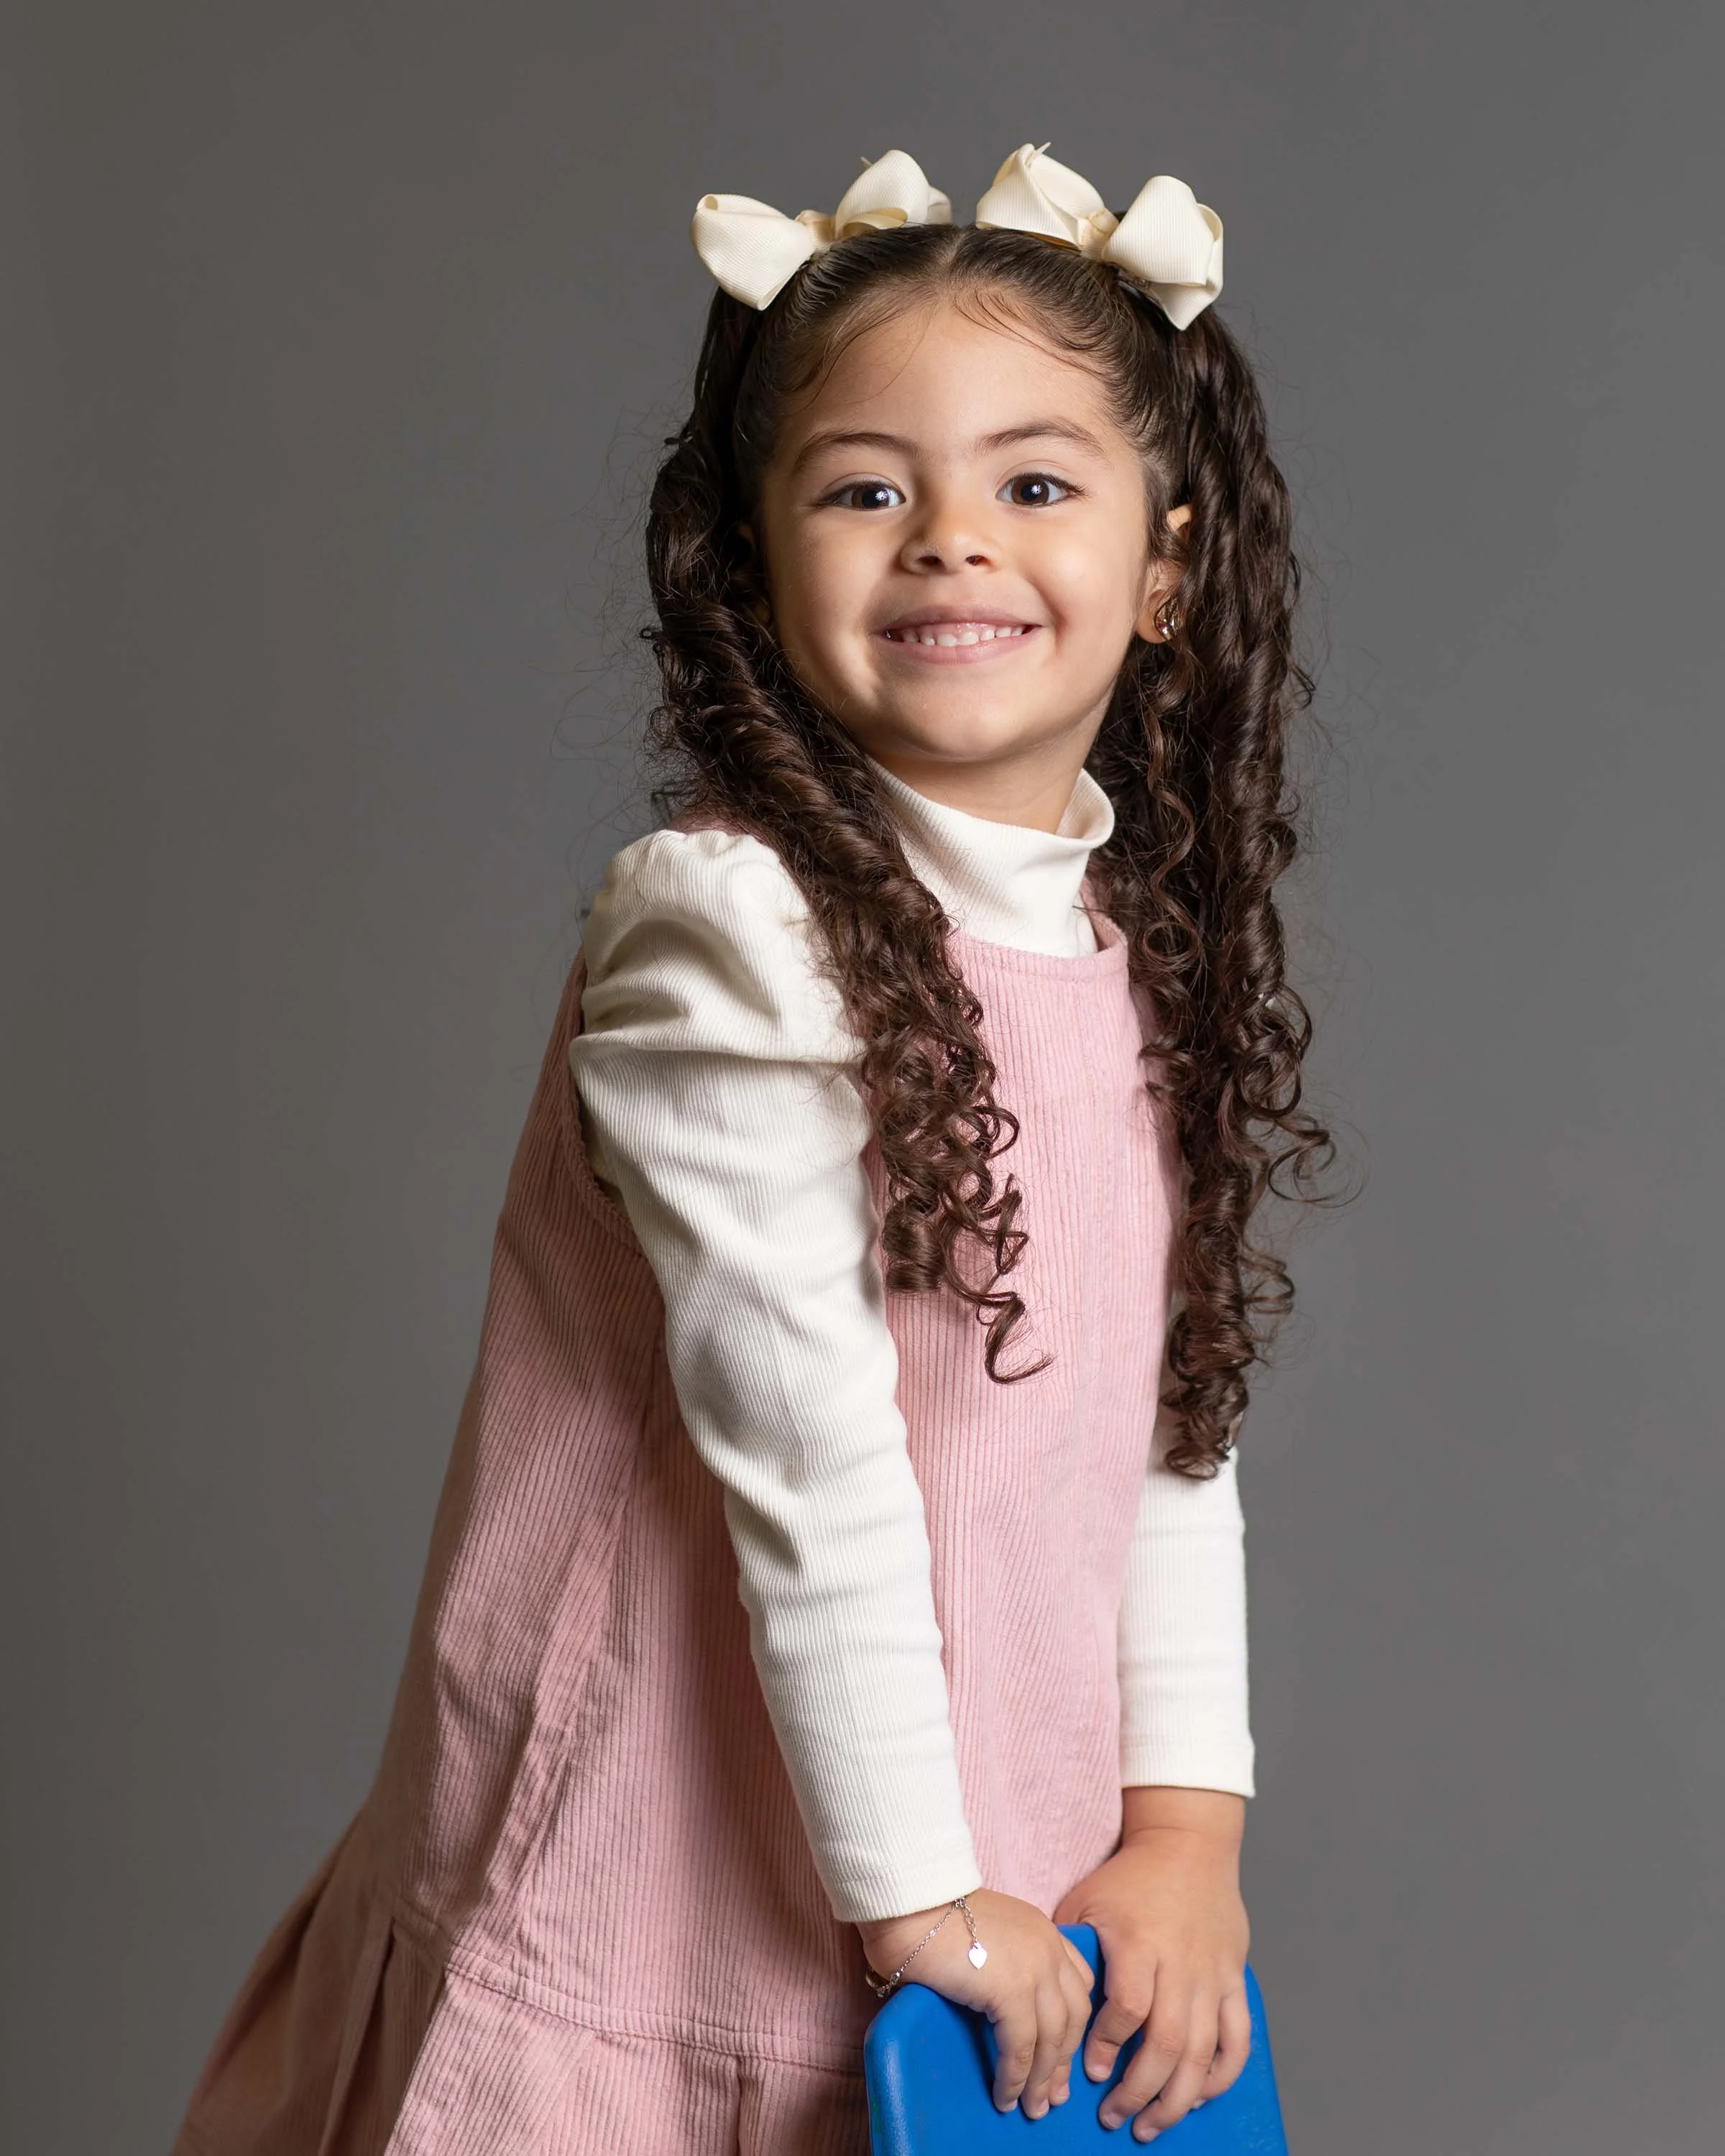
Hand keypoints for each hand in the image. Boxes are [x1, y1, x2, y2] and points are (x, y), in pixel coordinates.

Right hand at [858, 1888, 1096, 2119]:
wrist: (912, 1901)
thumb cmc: (932, 1913)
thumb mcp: (985, 1930)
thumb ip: (1004, 1959)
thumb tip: (995, 2000)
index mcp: (1042, 1931)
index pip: (1077, 1982)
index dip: (1073, 2023)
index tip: (1064, 2053)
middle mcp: (1048, 1948)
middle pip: (1073, 2016)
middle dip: (1064, 2059)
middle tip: (1055, 2093)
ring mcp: (1035, 1969)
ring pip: (1053, 2038)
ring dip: (1043, 2079)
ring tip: (1033, 2107)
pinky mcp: (1012, 1991)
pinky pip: (1021, 2047)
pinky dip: (1016, 2077)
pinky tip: (1006, 2095)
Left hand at [1051, 1788, 1250, 2141]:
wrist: (1188, 1843)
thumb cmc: (1130, 1877)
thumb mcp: (1086, 1901)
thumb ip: (1071, 1951)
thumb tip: (1049, 2002)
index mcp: (1140, 1942)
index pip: (1128, 2008)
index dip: (1107, 2046)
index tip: (1089, 2070)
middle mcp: (1181, 1963)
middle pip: (1167, 2043)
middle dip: (1139, 2092)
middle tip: (1114, 2118)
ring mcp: (1213, 1974)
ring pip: (1204, 2053)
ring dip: (1177, 2099)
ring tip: (1150, 2125)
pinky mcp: (1234, 1979)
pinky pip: (1238, 2039)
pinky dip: (1221, 2075)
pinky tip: (1198, 2096)